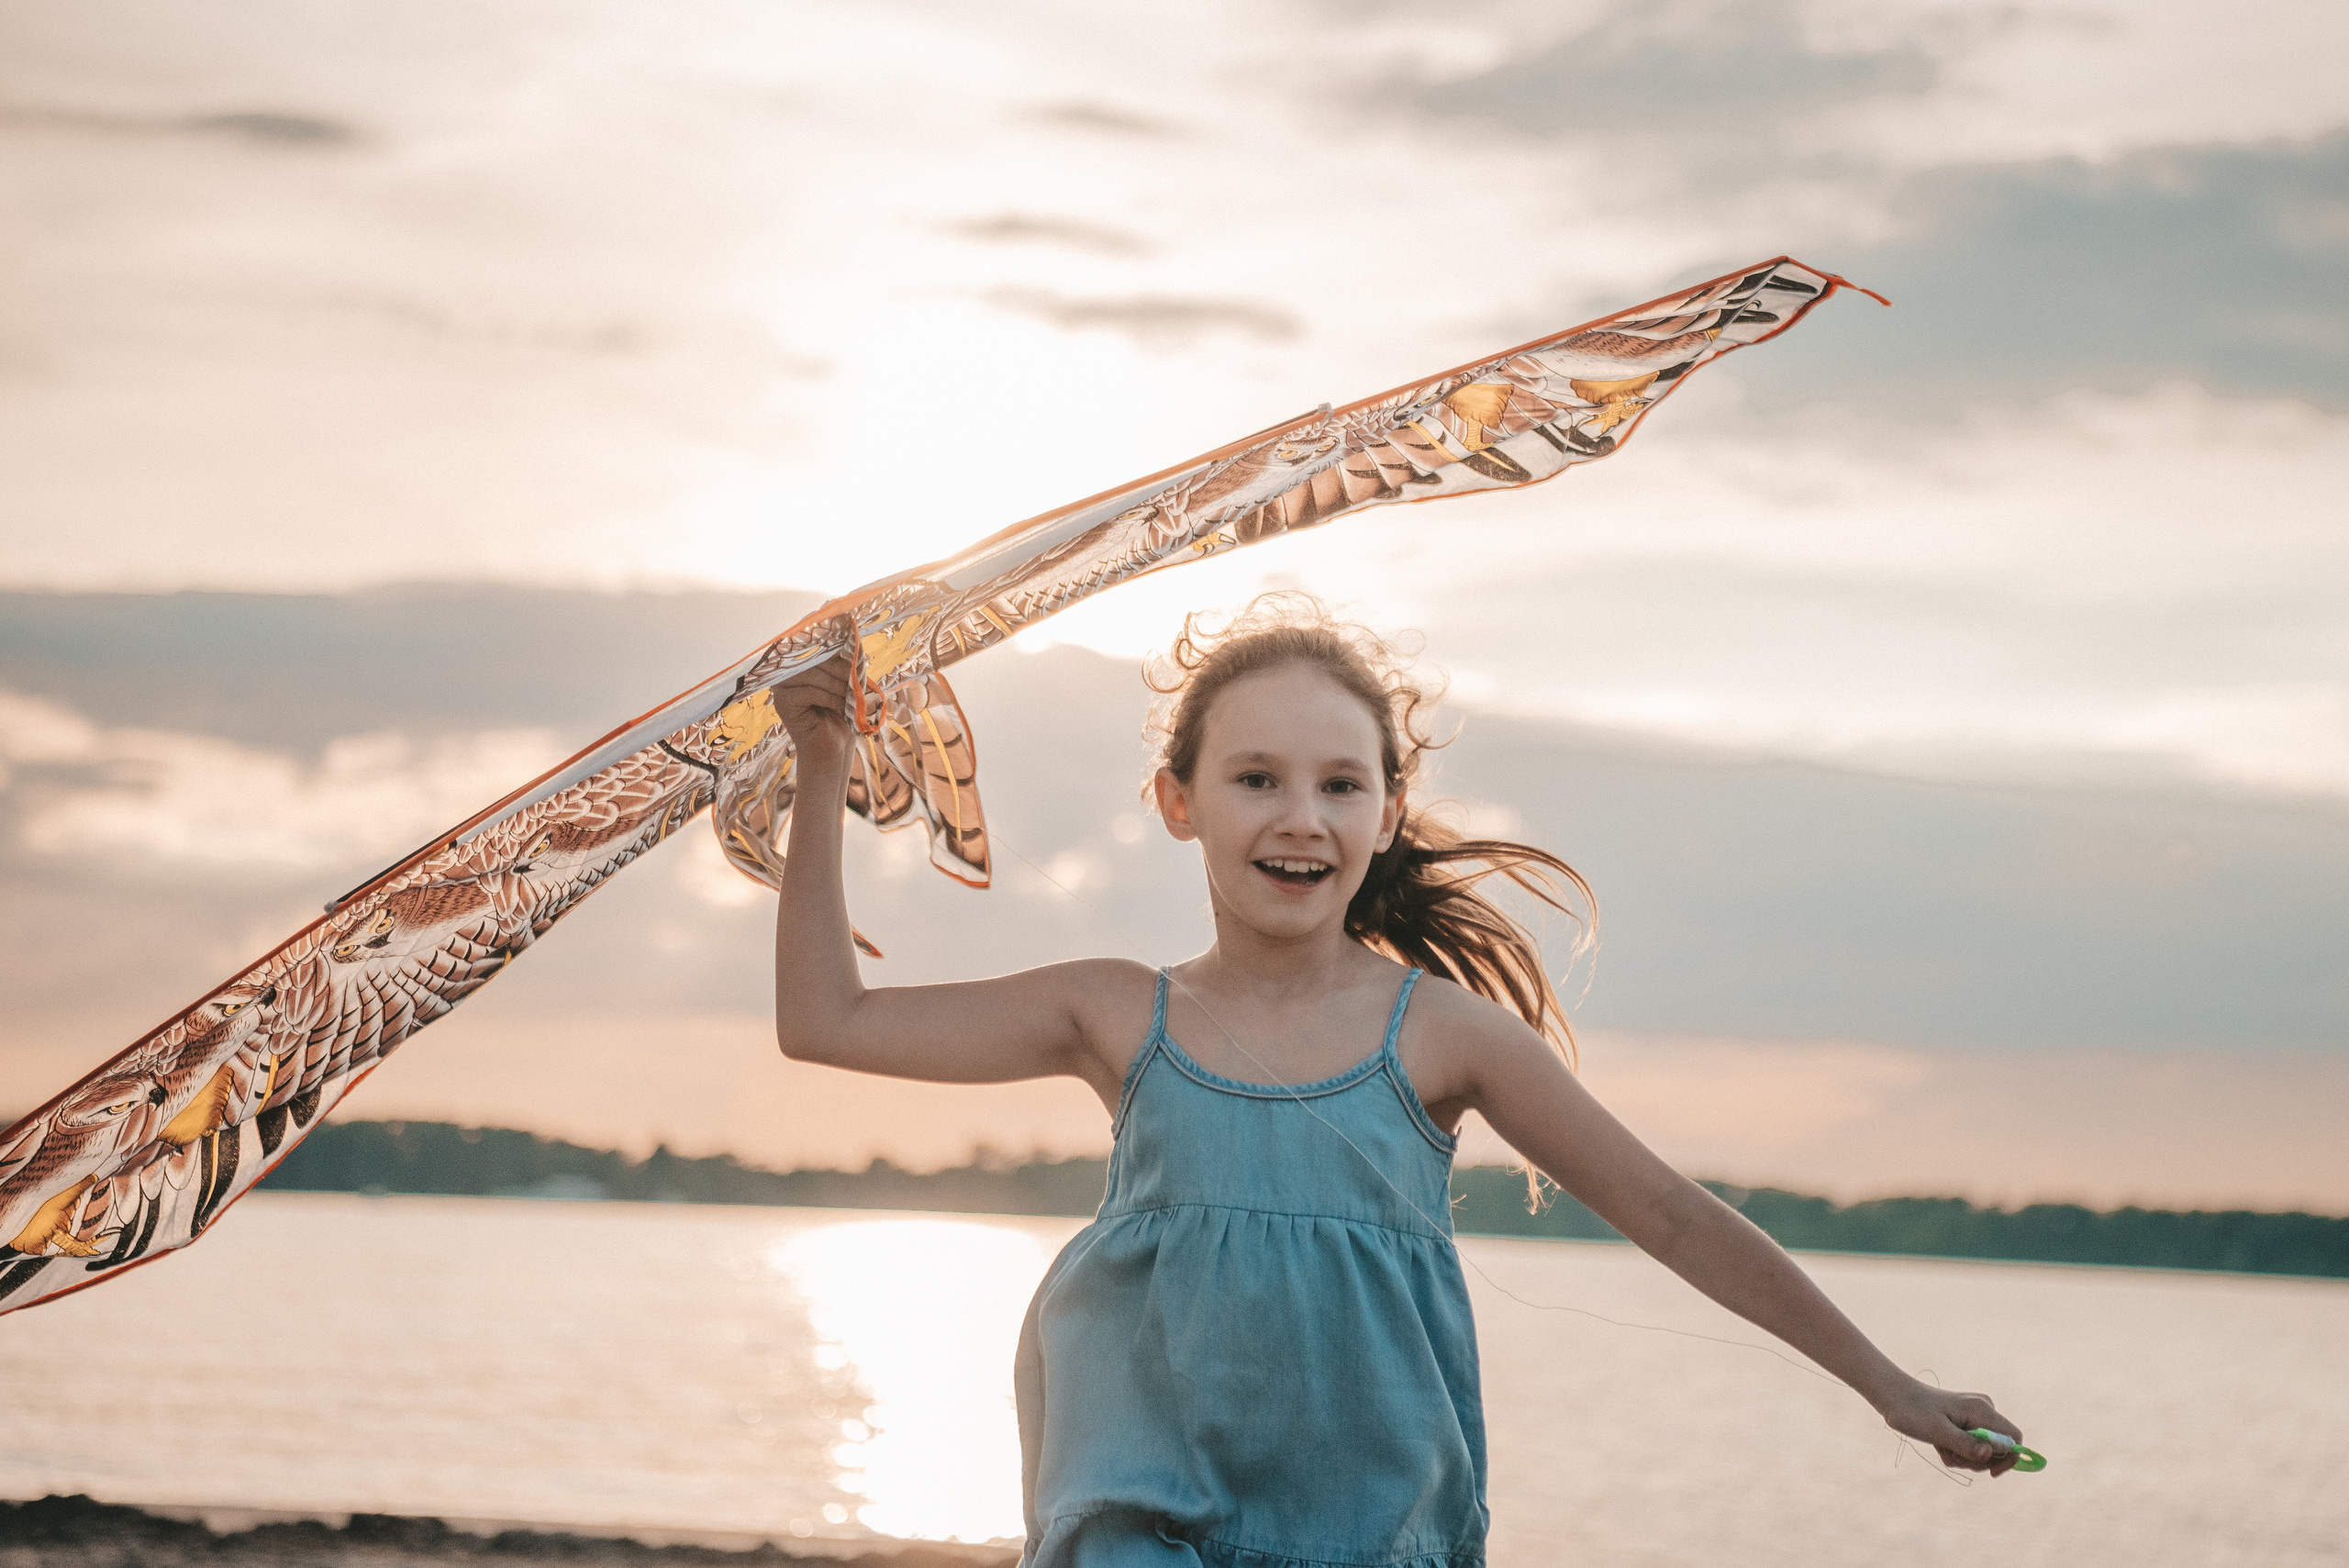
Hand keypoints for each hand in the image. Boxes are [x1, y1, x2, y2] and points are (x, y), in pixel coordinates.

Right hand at [772, 636, 853, 755]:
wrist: (835, 745)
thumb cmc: (844, 709)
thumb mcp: (849, 676)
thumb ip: (846, 652)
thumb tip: (851, 623)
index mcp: (800, 656)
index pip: (810, 635)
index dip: (828, 632)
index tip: (848, 631)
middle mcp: (785, 667)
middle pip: (812, 654)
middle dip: (840, 666)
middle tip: (857, 678)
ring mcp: (780, 684)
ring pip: (812, 673)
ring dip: (838, 685)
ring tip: (852, 697)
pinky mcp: (781, 701)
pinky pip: (808, 691)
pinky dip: (830, 698)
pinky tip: (842, 708)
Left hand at [1877, 1375, 2025, 1476]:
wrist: (1894, 1396)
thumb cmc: (1912, 1412)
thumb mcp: (1938, 1432)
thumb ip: (1965, 1444)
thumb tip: (1988, 1455)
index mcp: (1982, 1410)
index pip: (2014, 1438)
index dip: (2009, 1459)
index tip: (1991, 1473)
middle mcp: (1984, 1410)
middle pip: (1998, 1449)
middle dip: (1976, 1460)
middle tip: (1951, 1453)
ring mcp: (1976, 1416)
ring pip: (1983, 1451)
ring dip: (1963, 1457)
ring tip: (1941, 1446)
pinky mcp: (1966, 1422)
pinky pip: (1971, 1447)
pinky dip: (1957, 1451)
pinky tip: (1940, 1445)